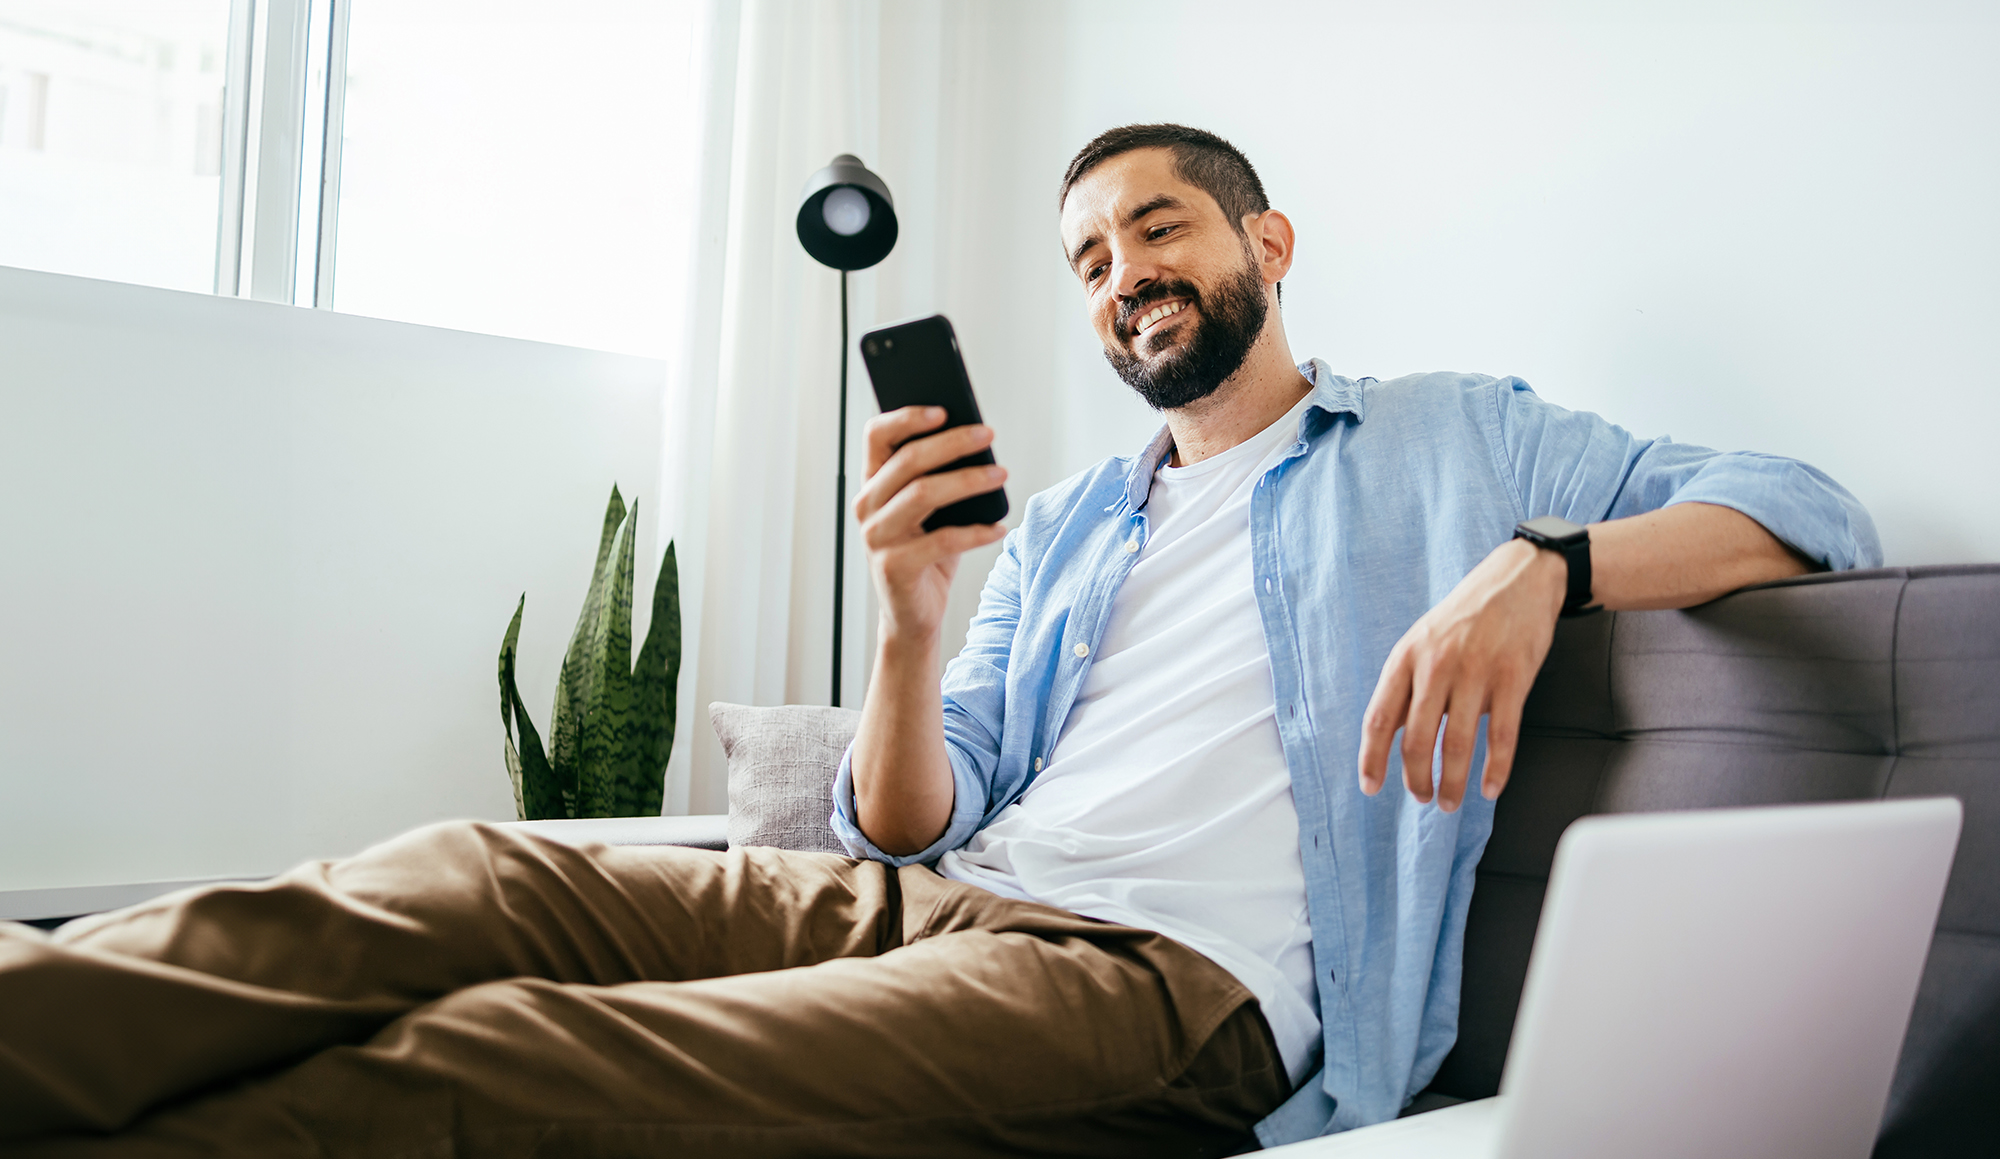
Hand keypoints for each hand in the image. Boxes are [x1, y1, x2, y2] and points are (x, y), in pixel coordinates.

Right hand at [855, 407, 1008, 644]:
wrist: (913, 615)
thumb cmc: (927, 554)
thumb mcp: (932, 511)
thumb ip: (940, 477)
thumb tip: (976, 440)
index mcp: (872, 484)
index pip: (876, 436)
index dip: (906, 417)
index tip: (944, 409)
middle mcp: (866, 506)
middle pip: (907, 461)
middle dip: (952, 443)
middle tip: (987, 435)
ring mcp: (876, 537)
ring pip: (923, 494)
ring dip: (968, 480)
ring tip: (1001, 475)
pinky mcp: (892, 567)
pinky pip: (941, 541)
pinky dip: (976, 532)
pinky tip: (999, 527)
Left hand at [1357, 539, 1566, 810]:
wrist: (1518, 579)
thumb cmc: (1465, 616)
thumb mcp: (1422, 641)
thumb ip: (1408, 685)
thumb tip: (1390, 737)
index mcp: (1406, 657)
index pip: (1379, 718)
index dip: (1372, 758)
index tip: (1371, 787)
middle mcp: (1437, 665)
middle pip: (1415, 738)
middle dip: (1416, 778)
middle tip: (1421, 799)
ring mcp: (1476, 671)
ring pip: (1457, 744)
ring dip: (1451, 782)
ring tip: (1449, 802)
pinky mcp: (1514, 677)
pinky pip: (1502, 735)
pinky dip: (1496, 769)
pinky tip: (1490, 788)